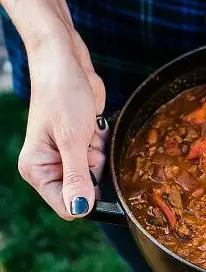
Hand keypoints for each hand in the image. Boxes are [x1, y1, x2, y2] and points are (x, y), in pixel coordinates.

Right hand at [18, 31, 106, 218]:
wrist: (66, 62)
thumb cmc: (62, 95)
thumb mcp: (72, 139)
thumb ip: (77, 177)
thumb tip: (80, 209)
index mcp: (37, 170)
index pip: (66, 206)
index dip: (85, 198)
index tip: (92, 172)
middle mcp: (49, 167)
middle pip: (85, 191)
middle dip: (94, 169)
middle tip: (86, 144)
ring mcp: (66, 157)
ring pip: (96, 175)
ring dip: (99, 154)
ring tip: (88, 130)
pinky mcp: (80, 146)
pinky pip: (101, 158)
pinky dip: (102, 144)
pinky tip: (93, 126)